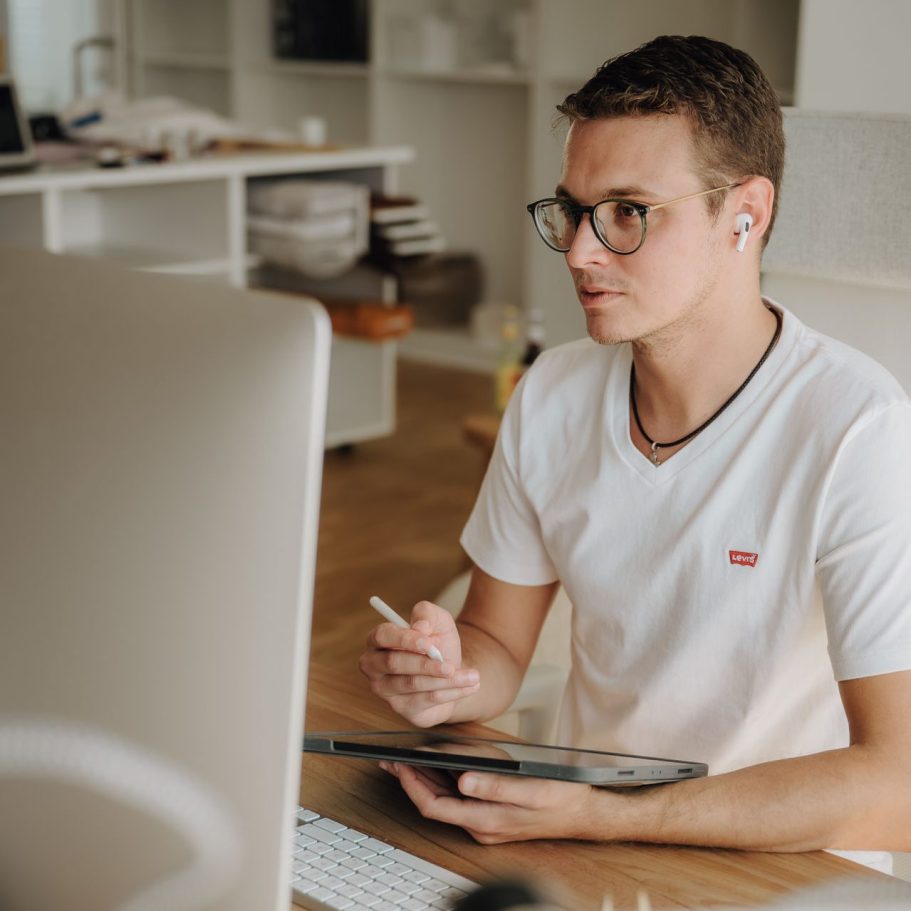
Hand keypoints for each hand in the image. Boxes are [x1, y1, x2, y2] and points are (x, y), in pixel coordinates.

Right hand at [359, 600, 480, 726]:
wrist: (451, 670)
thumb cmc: (438, 642)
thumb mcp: (438, 621)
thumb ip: (427, 614)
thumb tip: (420, 627)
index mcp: (379, 639)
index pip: (383, 636)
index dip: (404, 640)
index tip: (428, 644)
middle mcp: (375, 665)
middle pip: (394, 664)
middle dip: (425, 665)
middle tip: (451, 666)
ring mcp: (385, 690)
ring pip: (413, 684)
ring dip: (445, 681)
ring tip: (472, 676)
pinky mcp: (402, 708)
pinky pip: (426, 700)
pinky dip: (451, 693)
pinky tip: (469, 687)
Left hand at [379, 761, 598, 843]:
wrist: (582, 813)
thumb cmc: (559, 797)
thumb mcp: (529, 788)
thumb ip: (495, 787)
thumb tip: (463, 781)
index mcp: (485, 820)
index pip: (435, 806)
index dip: (413, 786)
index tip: (399, 765)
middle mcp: (480, 826)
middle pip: (435, 805)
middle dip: (411, 782)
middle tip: (391, 760)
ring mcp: (485, 823)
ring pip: (444, 804)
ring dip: (424, 782)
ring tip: (405, 762)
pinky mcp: (491, 816)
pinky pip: (458, 802)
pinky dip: (442, 784)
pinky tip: (438, 769)